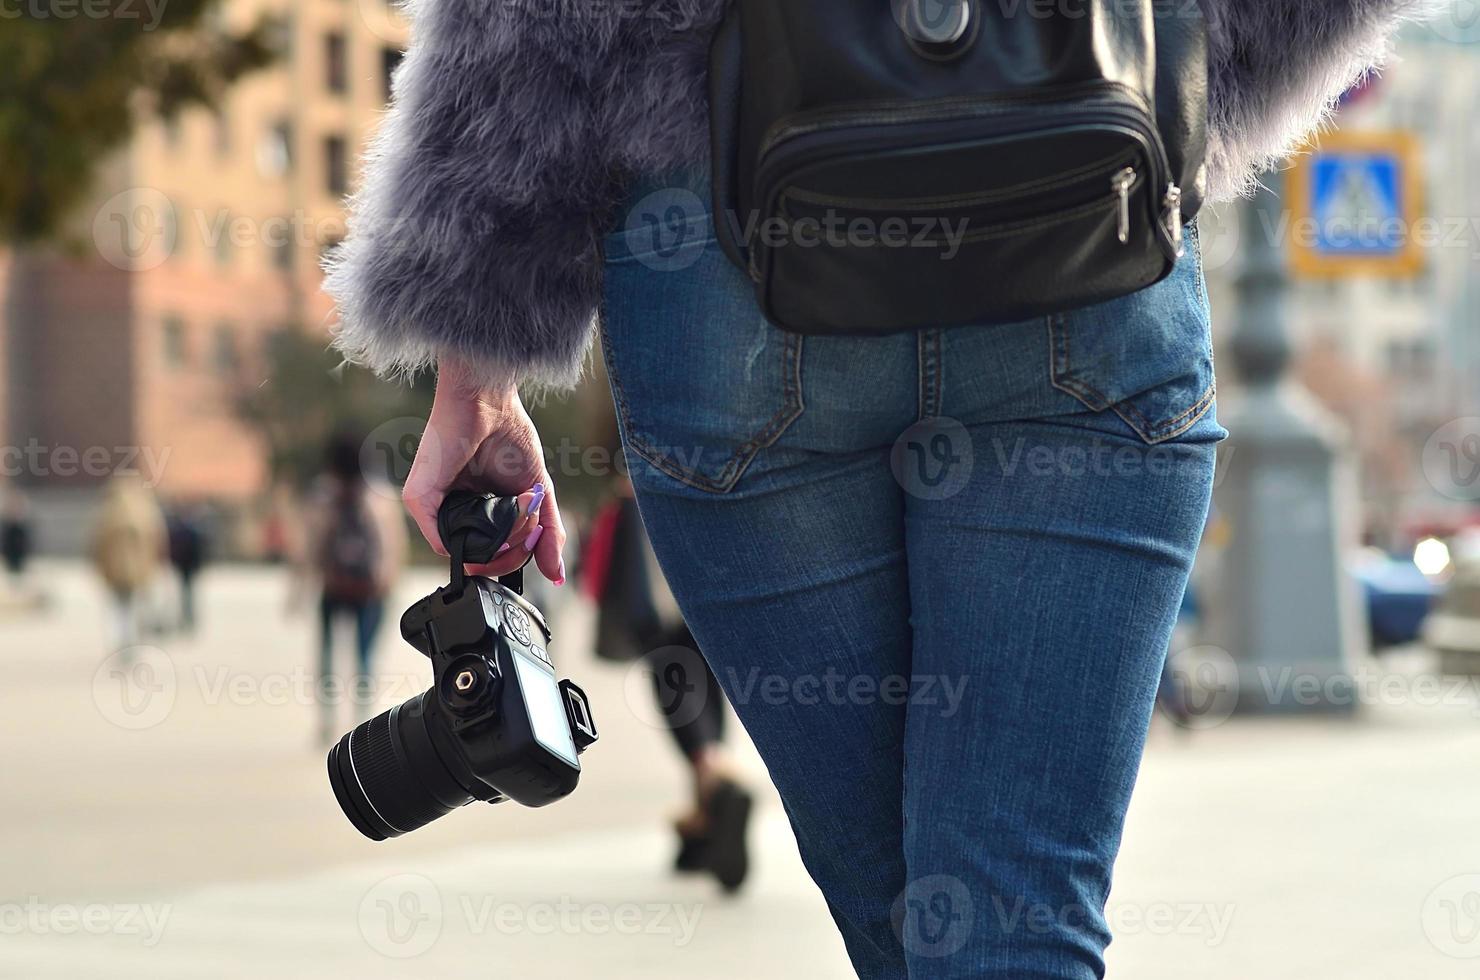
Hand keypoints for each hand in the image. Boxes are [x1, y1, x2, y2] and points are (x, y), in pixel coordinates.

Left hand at [402, 356, 566, 583]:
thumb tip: (558, 574)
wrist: (488, 401)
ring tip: (522, 507)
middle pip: (484, 560)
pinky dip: (481, 534)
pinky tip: (501, 511)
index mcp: (479, 511)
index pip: (494, 554)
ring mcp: (435, 509)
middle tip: (533, 524)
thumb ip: (548, 533)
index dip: (520, 554)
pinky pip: (445, 542)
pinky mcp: (419, 500)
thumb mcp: (538, 491)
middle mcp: (455, 513)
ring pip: (469, 554)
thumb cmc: (509, 435)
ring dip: (505, 540)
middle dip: (517, 550)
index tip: (537, 535)